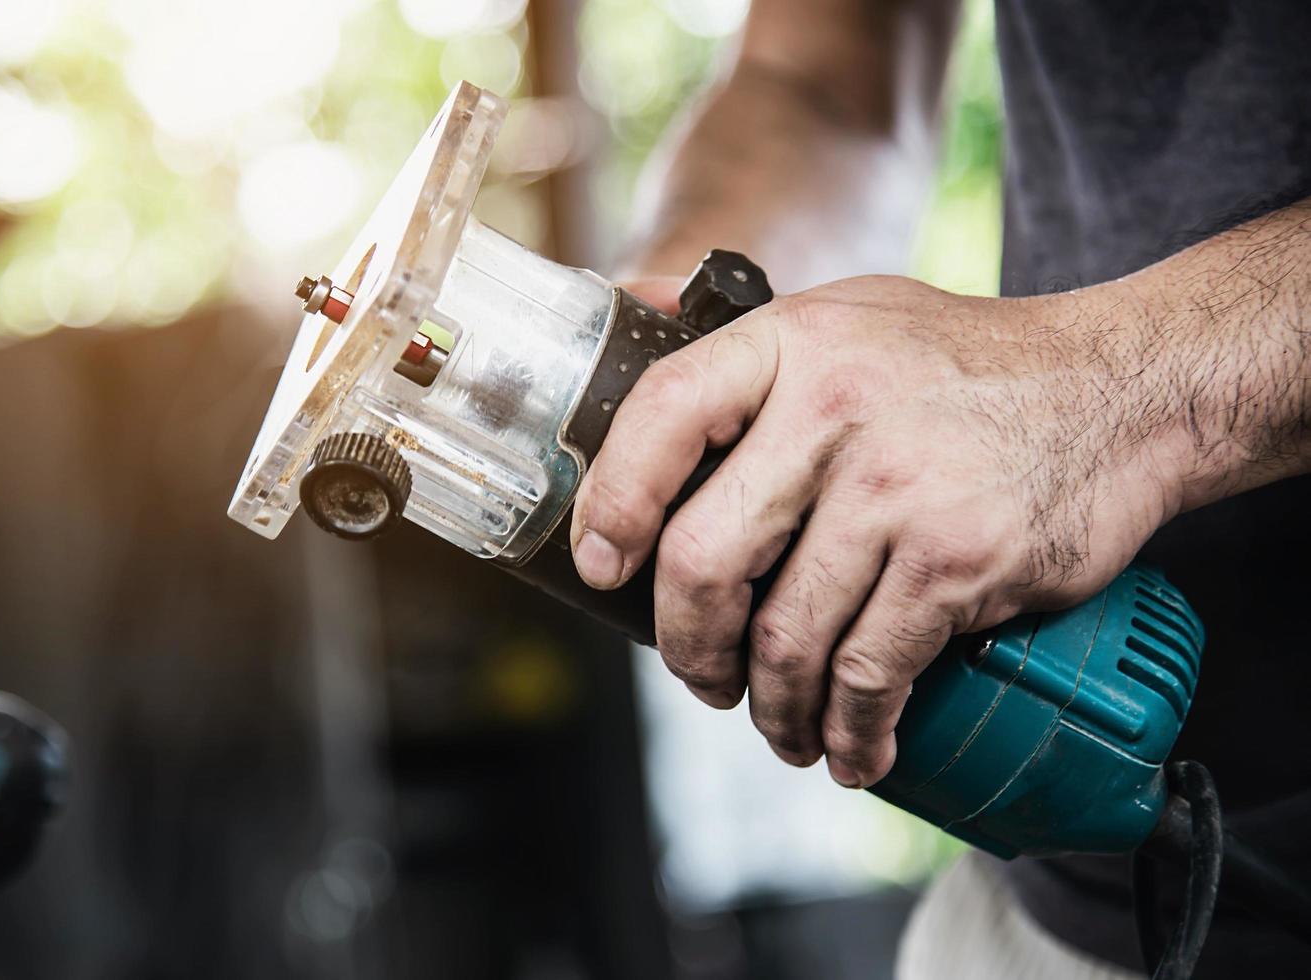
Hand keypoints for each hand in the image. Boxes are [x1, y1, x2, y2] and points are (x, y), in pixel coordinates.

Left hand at [571, 275, 1183, 786]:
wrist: (1125, 390)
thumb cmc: (967, 366)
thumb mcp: (850, 318)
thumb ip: (755, 362)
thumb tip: (635, 392)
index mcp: (793, 343)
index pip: (662, 417)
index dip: (612, 504)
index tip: (603, 566)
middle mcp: (833, 408)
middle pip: (704, 559)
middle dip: (688, 647)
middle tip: (702, 675)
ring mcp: (896, 487)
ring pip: (784, 637)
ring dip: (770, 709)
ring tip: (782, 726)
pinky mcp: (956, 561)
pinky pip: (869, 674)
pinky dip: (851, 730)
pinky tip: (854, 748)